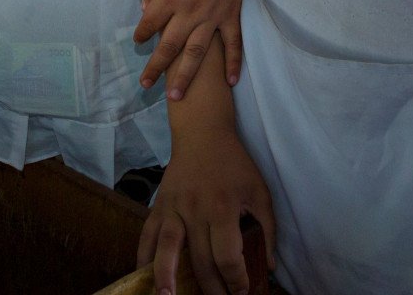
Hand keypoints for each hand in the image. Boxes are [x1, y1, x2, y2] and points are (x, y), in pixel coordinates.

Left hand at [135, 0, 246, 99]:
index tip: (138, 42)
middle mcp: (189, 10)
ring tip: (176, 97)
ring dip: (186, 76)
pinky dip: (233, 63)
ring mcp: (213, 15)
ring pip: (197, 53)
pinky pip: (233, 44)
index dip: (141, 34)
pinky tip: (230, 83)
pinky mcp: (232, 13)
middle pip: (169, 46)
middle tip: (146, 86)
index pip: (149, 23)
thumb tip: (146, 9)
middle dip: (155, 68)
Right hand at [138, 126, 275, 294]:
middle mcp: (195, 209)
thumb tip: (269, 265)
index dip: (236, 280)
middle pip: (200, 260)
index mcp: (223, 208)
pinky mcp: (159, 205)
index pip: (228, 256)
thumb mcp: (259, 193)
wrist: (202, 134)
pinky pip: (147, 234)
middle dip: (211, 288)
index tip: (242, 291)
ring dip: (167, 277)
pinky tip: (143, 274)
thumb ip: (267, 230)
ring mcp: (173, 207)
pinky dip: (143, 256)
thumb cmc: (235, 164)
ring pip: (167, 248)